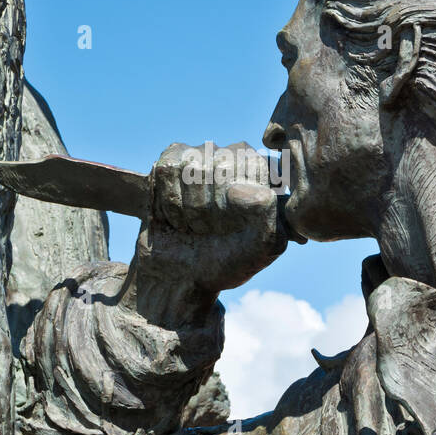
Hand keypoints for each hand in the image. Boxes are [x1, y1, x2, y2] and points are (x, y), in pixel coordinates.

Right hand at [119, 142, 292, 326]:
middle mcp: (232, 156)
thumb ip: (268, 211)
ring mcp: (199, 156)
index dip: (240, 203)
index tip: (236, 227)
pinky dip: (169, 200)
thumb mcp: (266, 244)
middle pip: (220, 166)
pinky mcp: (169, 165)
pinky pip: (167, 169)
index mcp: (263, 172)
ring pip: (191, 167)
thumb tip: (235, 187)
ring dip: (190, 207)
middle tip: (212, 230)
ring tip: (194, 226)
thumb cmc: (229, 259)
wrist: (186, 278)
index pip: (252, 165)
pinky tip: (175, 217)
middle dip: (213, 207)